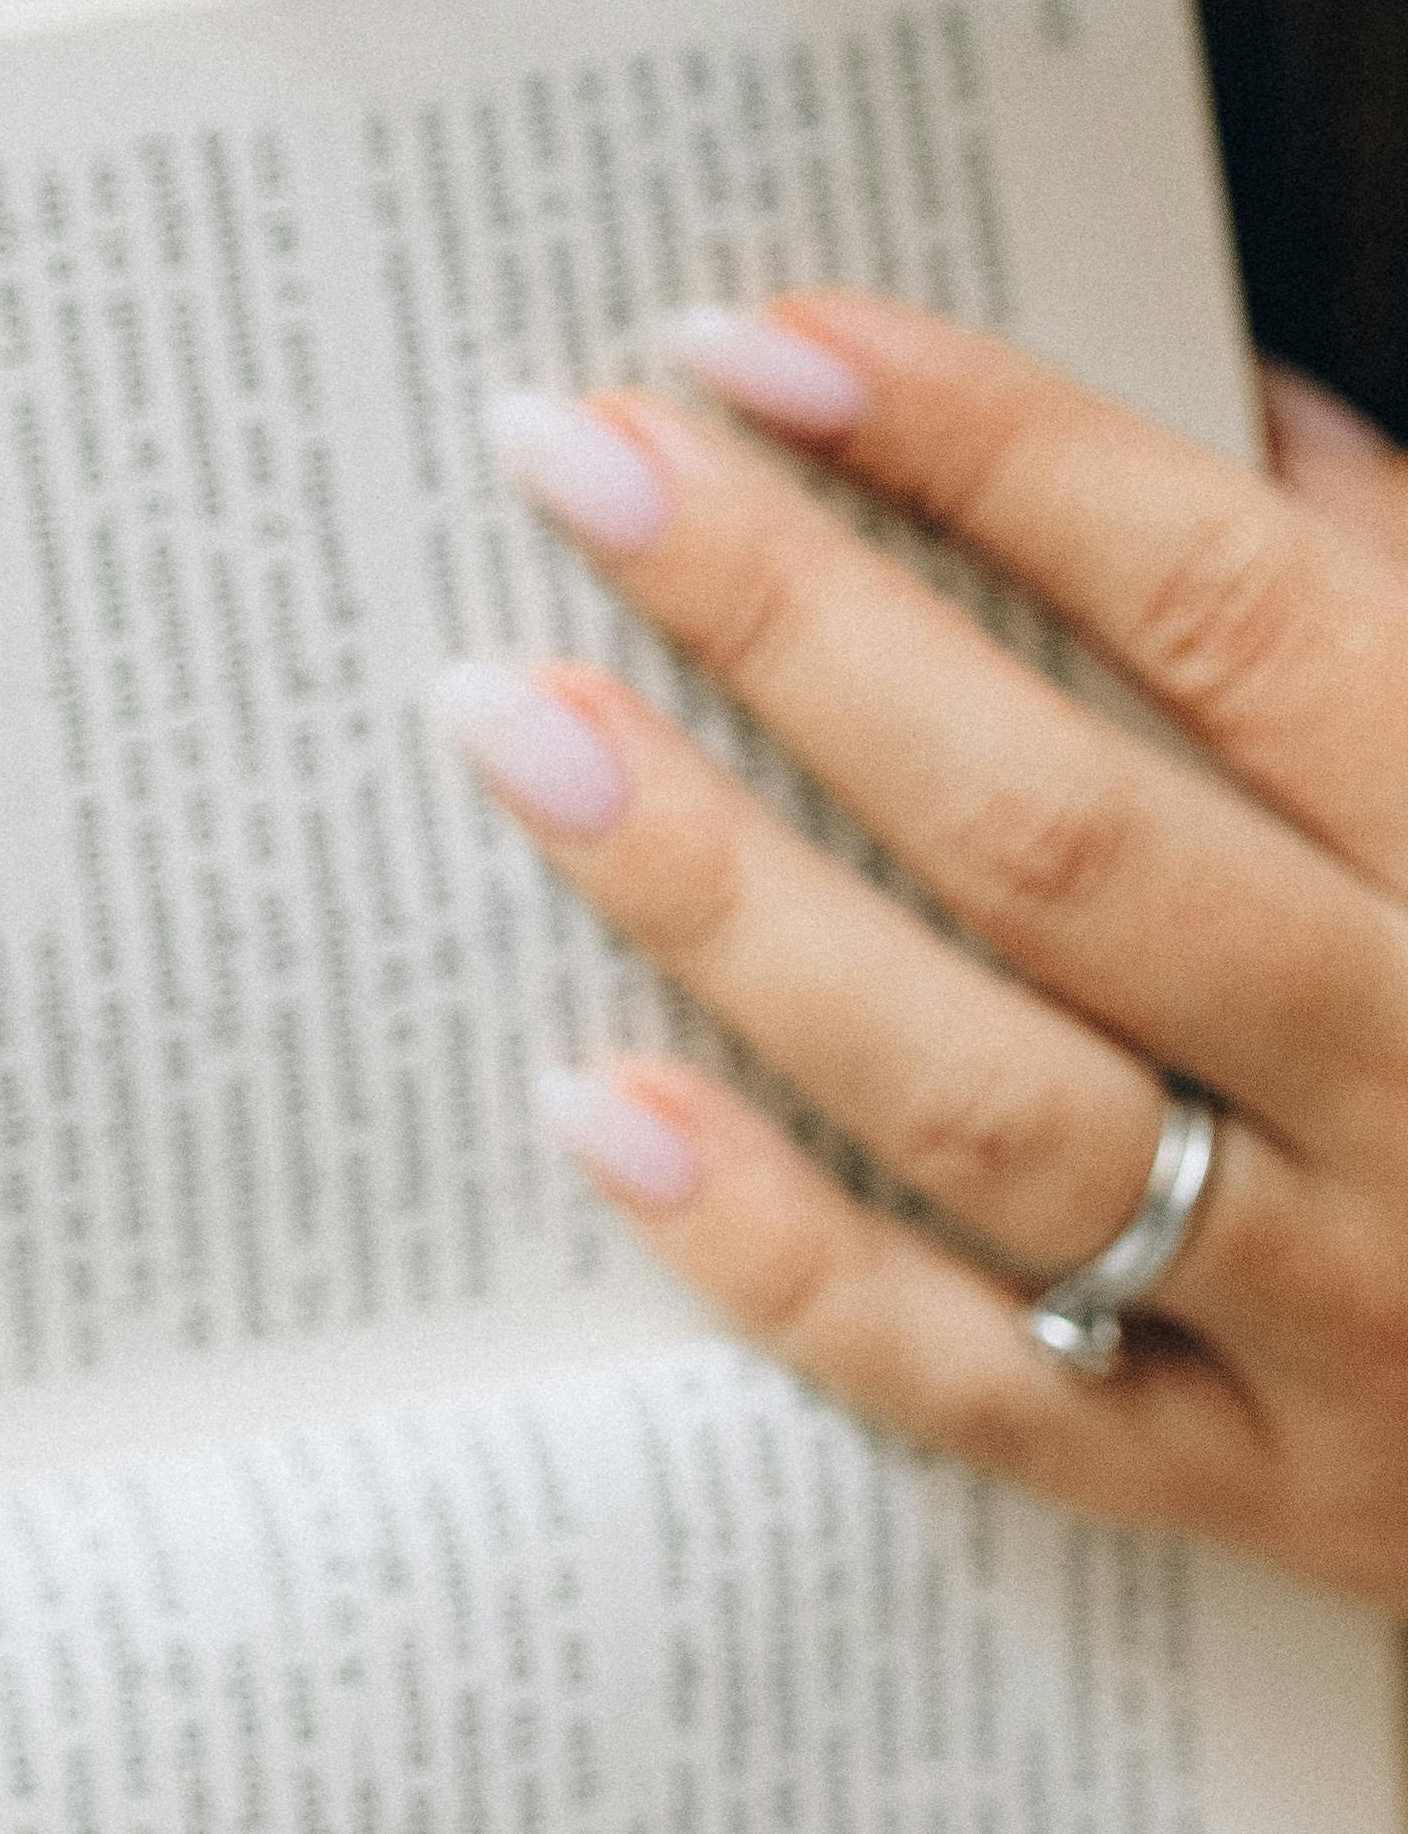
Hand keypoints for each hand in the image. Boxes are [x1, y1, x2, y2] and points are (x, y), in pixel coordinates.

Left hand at [437, 295, 1407, 1605]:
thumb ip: (1388, 576)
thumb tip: (1193, 382)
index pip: (1223, 600)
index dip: (984, 445)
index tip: (751, 342)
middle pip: (1059, 835)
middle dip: (790, 624)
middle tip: (568, 462)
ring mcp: (1345, 1300)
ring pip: (988, 1100)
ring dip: (724, 904)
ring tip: (513, 725)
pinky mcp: (1258, 1491)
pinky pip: (976, 1382)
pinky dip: (772, 1248)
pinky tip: (590, 1098)